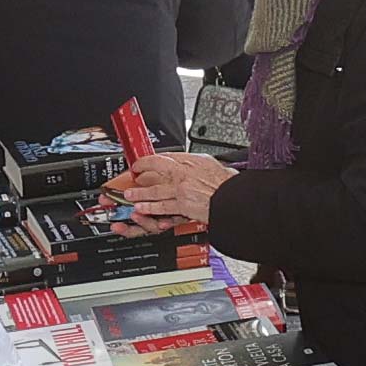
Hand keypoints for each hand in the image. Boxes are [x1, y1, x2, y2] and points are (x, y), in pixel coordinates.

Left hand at [115, 151, 233, 229]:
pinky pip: (162, 206)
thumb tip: (203, 165)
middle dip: (142, 171)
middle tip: (133, 175)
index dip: (155, 159)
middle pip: (158, 169)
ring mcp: (182, 188)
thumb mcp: (217, 166)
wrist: (236, 199)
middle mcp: (186, 172)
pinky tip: (141, 208)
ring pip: (155, 189)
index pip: (169, 156)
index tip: (147, 162)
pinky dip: (150, 207)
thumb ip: (205, 166)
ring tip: (129, 195)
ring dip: (140, 193)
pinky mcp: (183, 204)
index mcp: (195, 161)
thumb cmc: (230, 186)